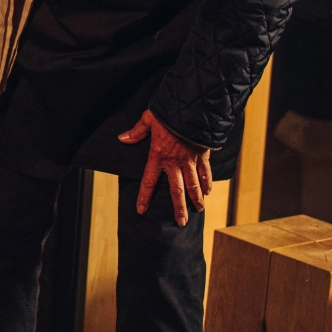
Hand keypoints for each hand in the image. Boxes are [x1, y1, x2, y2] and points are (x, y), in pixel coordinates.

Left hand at [118, 109, 211, 226]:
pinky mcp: (203, 155)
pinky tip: (209, 191)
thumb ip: (137, 131)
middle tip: (181, 222)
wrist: (193, 109)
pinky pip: (206, 172)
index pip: (149, 181)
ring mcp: (190, 160)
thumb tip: (123, 138)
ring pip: (194, 185)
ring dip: (196, 199)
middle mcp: (175, 162)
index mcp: (158, 156)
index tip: (141, 210)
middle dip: (179, 208)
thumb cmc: (169, 113)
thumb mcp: (149, 119)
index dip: (144, 196)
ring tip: (198, 210)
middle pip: (177, 191)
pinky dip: (208, 182)